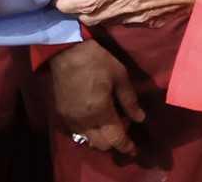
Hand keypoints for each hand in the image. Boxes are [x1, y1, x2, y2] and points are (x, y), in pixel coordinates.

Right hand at [49, 39, 144, 154]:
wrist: (66, 51)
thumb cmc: (96, 60)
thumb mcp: (119, 75)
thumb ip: (129, 100)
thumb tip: (140, 118)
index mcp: (100, 112)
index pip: (115, 139)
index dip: (127, 146)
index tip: (134, 150)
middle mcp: (84, 121)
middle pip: (101, 145)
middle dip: (114, 142)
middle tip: (122, 126)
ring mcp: (70, 120)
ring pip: (87, 141)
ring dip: (100, 138)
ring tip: (107, 124)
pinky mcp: (61, 114)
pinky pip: (76, 133)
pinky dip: (87, 133)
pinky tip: (93, 119)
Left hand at [59, 0, 201, 26]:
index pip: (90, 0)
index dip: (70, 2)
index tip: (57, 0)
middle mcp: (135, 5)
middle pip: (96, 16)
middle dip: (79, 10)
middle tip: (67, 1)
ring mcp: (148, 16)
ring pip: (113, 20)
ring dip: (97, 13)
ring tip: (87, 1)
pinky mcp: (161, 20)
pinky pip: (130, 21)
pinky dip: (117, 15)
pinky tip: (118, 2)